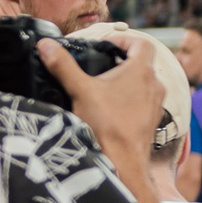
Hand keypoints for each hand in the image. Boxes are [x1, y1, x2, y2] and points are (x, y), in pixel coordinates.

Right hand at [40, 32, 165, 169]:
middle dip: (121, 60)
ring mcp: (156, 104)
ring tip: (102, 86)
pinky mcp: (152, 121)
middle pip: (142, 63)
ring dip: (126, 81)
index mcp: (142, 71)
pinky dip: (129, 99)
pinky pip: (143, 102)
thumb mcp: (80, 90)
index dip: (123, 39)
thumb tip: (45, 45)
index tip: (104, 46)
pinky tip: (110, 108)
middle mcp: (155, 85)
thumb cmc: (107, 125)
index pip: (142, 43)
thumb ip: (63, 65)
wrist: (124, 163)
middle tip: (99, 65)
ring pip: (144, 83)